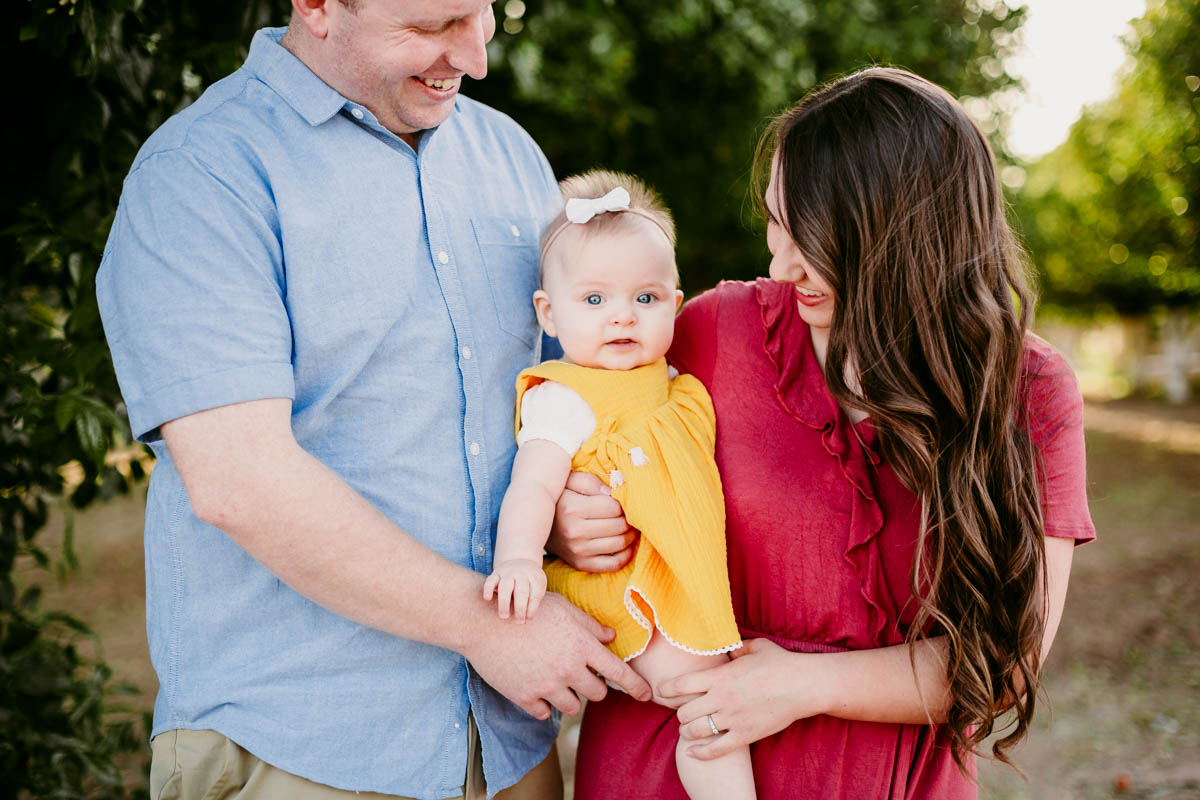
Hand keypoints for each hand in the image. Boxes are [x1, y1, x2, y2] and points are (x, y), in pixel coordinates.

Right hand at [464, 592, 652, 719]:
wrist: (484, 620)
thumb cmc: (526, 609)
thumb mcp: (562, 608)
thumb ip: (589, 625)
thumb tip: (610, 638)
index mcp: (581, 645)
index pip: (618, 673)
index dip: (637, 687)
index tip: (647, 696)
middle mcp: (568, 668)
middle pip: (598, 693)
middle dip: (594, 686)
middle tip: (580, 674)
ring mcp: (546, 685)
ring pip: (573, 706)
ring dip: (570, 696)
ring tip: (556, 679)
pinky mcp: (524, 697)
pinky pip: (545, 713)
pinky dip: (544, 704)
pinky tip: (536, 686)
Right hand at [483, 558, 546, 621]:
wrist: (521, 560)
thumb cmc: (531, 581)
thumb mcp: (538, 586)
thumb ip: (534, 601)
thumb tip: (527, 621)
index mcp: (535, 578)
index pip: (534, 595)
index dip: (531, 610)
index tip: (527, 621)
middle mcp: (521, 574)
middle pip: (521, 591)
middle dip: (520, 608)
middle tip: (518, 622)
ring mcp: (508, 572)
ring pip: (505, 586)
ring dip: (504, 602)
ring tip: (504, 616)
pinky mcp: (496, 573)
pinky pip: (490, 580)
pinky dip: (488, 589)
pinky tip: (487, 598)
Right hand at [546, 471, 638, 572]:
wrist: (537, 524)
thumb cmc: (560, 498)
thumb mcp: (570, 481)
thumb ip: (591, 482)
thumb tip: (613, 493)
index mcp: (572, 508)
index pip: (614, 507)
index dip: (623, 503)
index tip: (620, 501)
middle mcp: (575, 532)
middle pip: (619, 526)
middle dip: (629, 518)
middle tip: (629, 513)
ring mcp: (578, 551)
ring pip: (620, 543)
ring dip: (631, 535)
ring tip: (629, 526)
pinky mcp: (581, 564)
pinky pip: (613, 564)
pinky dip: (626, 554)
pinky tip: (626, 545)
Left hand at [658, 638, 824, 759]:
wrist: (803, 685)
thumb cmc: (780, 663)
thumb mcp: (755, 647)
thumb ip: (735, 646)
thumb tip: (727, 646)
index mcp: (720, 676)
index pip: (680, 685)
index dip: (666, 690)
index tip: (661, 692)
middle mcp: (721, 698)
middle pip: (684, 712)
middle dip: (680, 713)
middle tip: (683, 712)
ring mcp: (732, 718)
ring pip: (695, 731)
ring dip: (687, 731)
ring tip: (689, 730)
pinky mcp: (745, 735)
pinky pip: (716, 749)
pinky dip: (700, 753)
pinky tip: (693, 752)